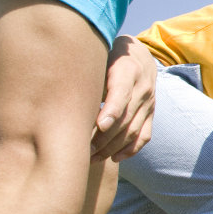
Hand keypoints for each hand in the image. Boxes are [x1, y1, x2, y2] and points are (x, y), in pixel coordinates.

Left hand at [92, 36, 154, 161]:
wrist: (139, 55)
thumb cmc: (109, 55)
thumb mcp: (99, 56)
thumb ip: (87, 73)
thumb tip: (62, 92)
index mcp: (128, 70)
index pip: (122, 94)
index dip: (112, 111)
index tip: (98, 126)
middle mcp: (142, 88)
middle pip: (125, 119)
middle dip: (104, 138)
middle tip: (83, 150)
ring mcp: (149, 102)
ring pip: (133, 131)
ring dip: (112, 147)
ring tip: (92, 157)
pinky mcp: (151, 113)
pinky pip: (144, 135)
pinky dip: (130, 150)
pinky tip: (114, 158)